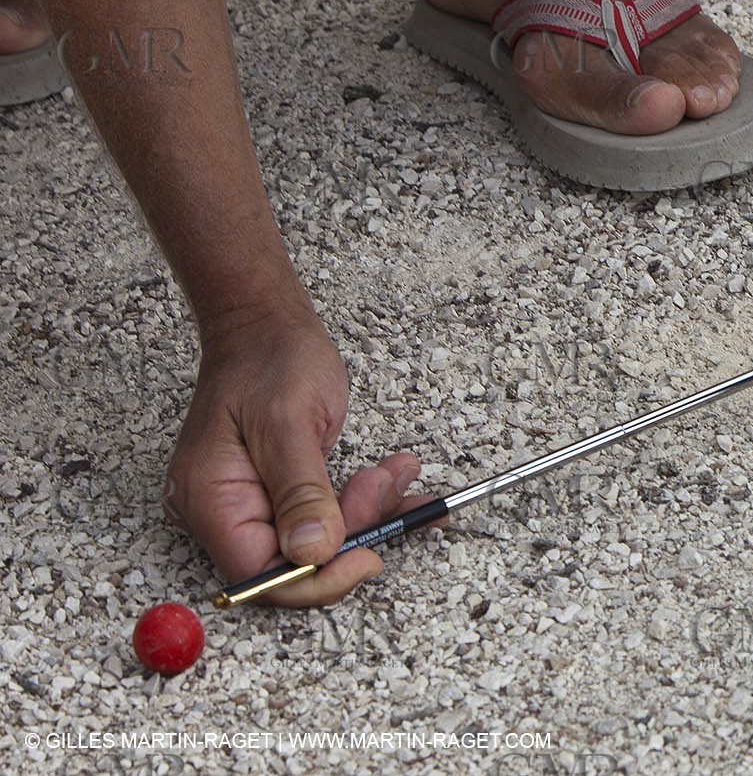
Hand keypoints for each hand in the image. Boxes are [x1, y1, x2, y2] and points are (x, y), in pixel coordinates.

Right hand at [163, 303, 437, 605]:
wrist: (265, 324)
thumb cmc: (269, 358)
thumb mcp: (289, 422)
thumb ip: (301, 492)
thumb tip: (312, 553)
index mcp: (211, 499)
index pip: (263, 575)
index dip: (320, 576)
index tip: (370, 554)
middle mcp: (222, 511)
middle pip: (294, 561)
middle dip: (353, 530)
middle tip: (385, 484)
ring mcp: (248, 503)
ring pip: (318, 539)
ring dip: (367, 511)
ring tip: (394, 470)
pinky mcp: (276, 493)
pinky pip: (323, 515)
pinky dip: (362, 502)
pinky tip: (392, 479)